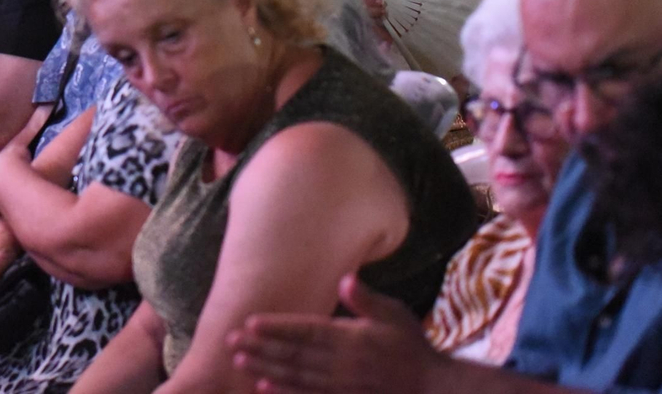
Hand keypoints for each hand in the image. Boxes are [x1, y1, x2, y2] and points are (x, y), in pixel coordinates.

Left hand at [228, 273, 451, 393]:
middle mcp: (342, 364)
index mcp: (352, 339)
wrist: (430, 387)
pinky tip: (263, 388)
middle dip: (261, 347)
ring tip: (239, 360)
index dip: (277, 327)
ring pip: (295, 377)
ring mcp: (341, 386)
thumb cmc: (411, 346)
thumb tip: (345, 279)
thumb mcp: (395, 315)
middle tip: (231, 340)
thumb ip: (367, 300)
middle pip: (293, 354)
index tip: (251, 322)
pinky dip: (284, 393)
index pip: (307, 330)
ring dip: (265, 368)